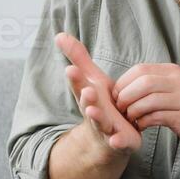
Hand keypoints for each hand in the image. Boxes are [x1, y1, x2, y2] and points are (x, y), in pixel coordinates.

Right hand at [56, 32, 142, 155]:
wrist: (108, 139)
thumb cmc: (101, 104)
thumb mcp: (91, 79)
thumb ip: (78, 58)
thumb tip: (59, 35)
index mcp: (88, 96)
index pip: (80, 86)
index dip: (76, 79)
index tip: (70, 69)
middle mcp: (95, 111)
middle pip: (89, 104)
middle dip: (87, 98)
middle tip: (86, 90)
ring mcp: (106, 128)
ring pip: (101, 123)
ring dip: (96, 118)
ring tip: (93, 112)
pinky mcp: (120, 141)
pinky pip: (119, 143)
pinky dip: (117, 143)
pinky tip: (116, 140)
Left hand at [112, 62, 179, 152]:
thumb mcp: (177, 89)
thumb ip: (156, 86)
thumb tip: (126, 88)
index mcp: (173, 72)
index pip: (139, 70)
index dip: (123, 83)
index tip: (117, 97)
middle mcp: (178, 81)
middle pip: (141, 82)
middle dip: (125, 97)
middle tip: (120, 110)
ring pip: (146, 99)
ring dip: (133, 111)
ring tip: (130, 120)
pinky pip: (156, 116)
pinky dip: (144, 122)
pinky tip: (142, 127)